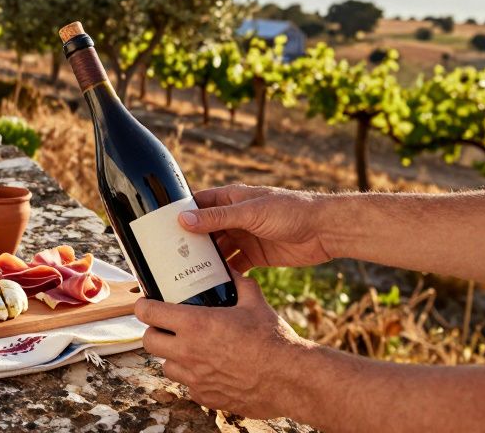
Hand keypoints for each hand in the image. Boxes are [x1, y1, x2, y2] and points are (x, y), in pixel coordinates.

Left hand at [136, 272, 312, 418]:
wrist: (292, 379)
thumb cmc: (273, 341)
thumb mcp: (255, 303)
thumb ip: (238, 284)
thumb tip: (231, 271)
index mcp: (195, 324)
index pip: (148, 313)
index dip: (143, 306)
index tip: (147, 304)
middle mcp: (188, 352)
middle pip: (148, 341)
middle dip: (153, 332)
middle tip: (165, 327)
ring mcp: (195, 378)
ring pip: (165, 366)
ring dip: (172, 357)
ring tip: (189, 349)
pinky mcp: (205, 397)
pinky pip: (187, 386)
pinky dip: (192, 377)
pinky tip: (208, 369)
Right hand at [180, 184, 333, 272]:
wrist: (325, 231)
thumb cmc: (290, 211)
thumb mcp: (250, 213)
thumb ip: (218, 217)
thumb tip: (183, 220)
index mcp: (231, 200)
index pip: (197, 205)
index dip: (179, 215)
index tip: (159, 229)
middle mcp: (234, 218)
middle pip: (204, 231)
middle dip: (188, 243)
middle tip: (167, 258)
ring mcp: (244, 237)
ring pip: (217, 250)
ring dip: (205, 261)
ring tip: (185, 275)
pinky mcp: (255, 256)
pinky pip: (233, 266)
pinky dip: (223, 274)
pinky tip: (212, 284)